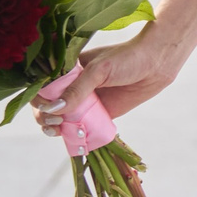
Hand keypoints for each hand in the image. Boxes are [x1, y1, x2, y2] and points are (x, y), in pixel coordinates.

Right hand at [30, 26, 183, 138]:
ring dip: (54, 128)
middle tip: (55, 121)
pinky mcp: (98, 114)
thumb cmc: (128, 58)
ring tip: (58, 130)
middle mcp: (73, 86)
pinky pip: (80, 127)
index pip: (43, 87)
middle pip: (48, 106)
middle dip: (44, 116)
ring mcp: (85, 101)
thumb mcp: (99, 70)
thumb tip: (54, 108)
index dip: (39, 100)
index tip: (45, 107)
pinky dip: (72, 135)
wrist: (157, 63)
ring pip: (61, 119)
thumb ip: (77, 90)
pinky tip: (72, 138)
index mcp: (68, 70)